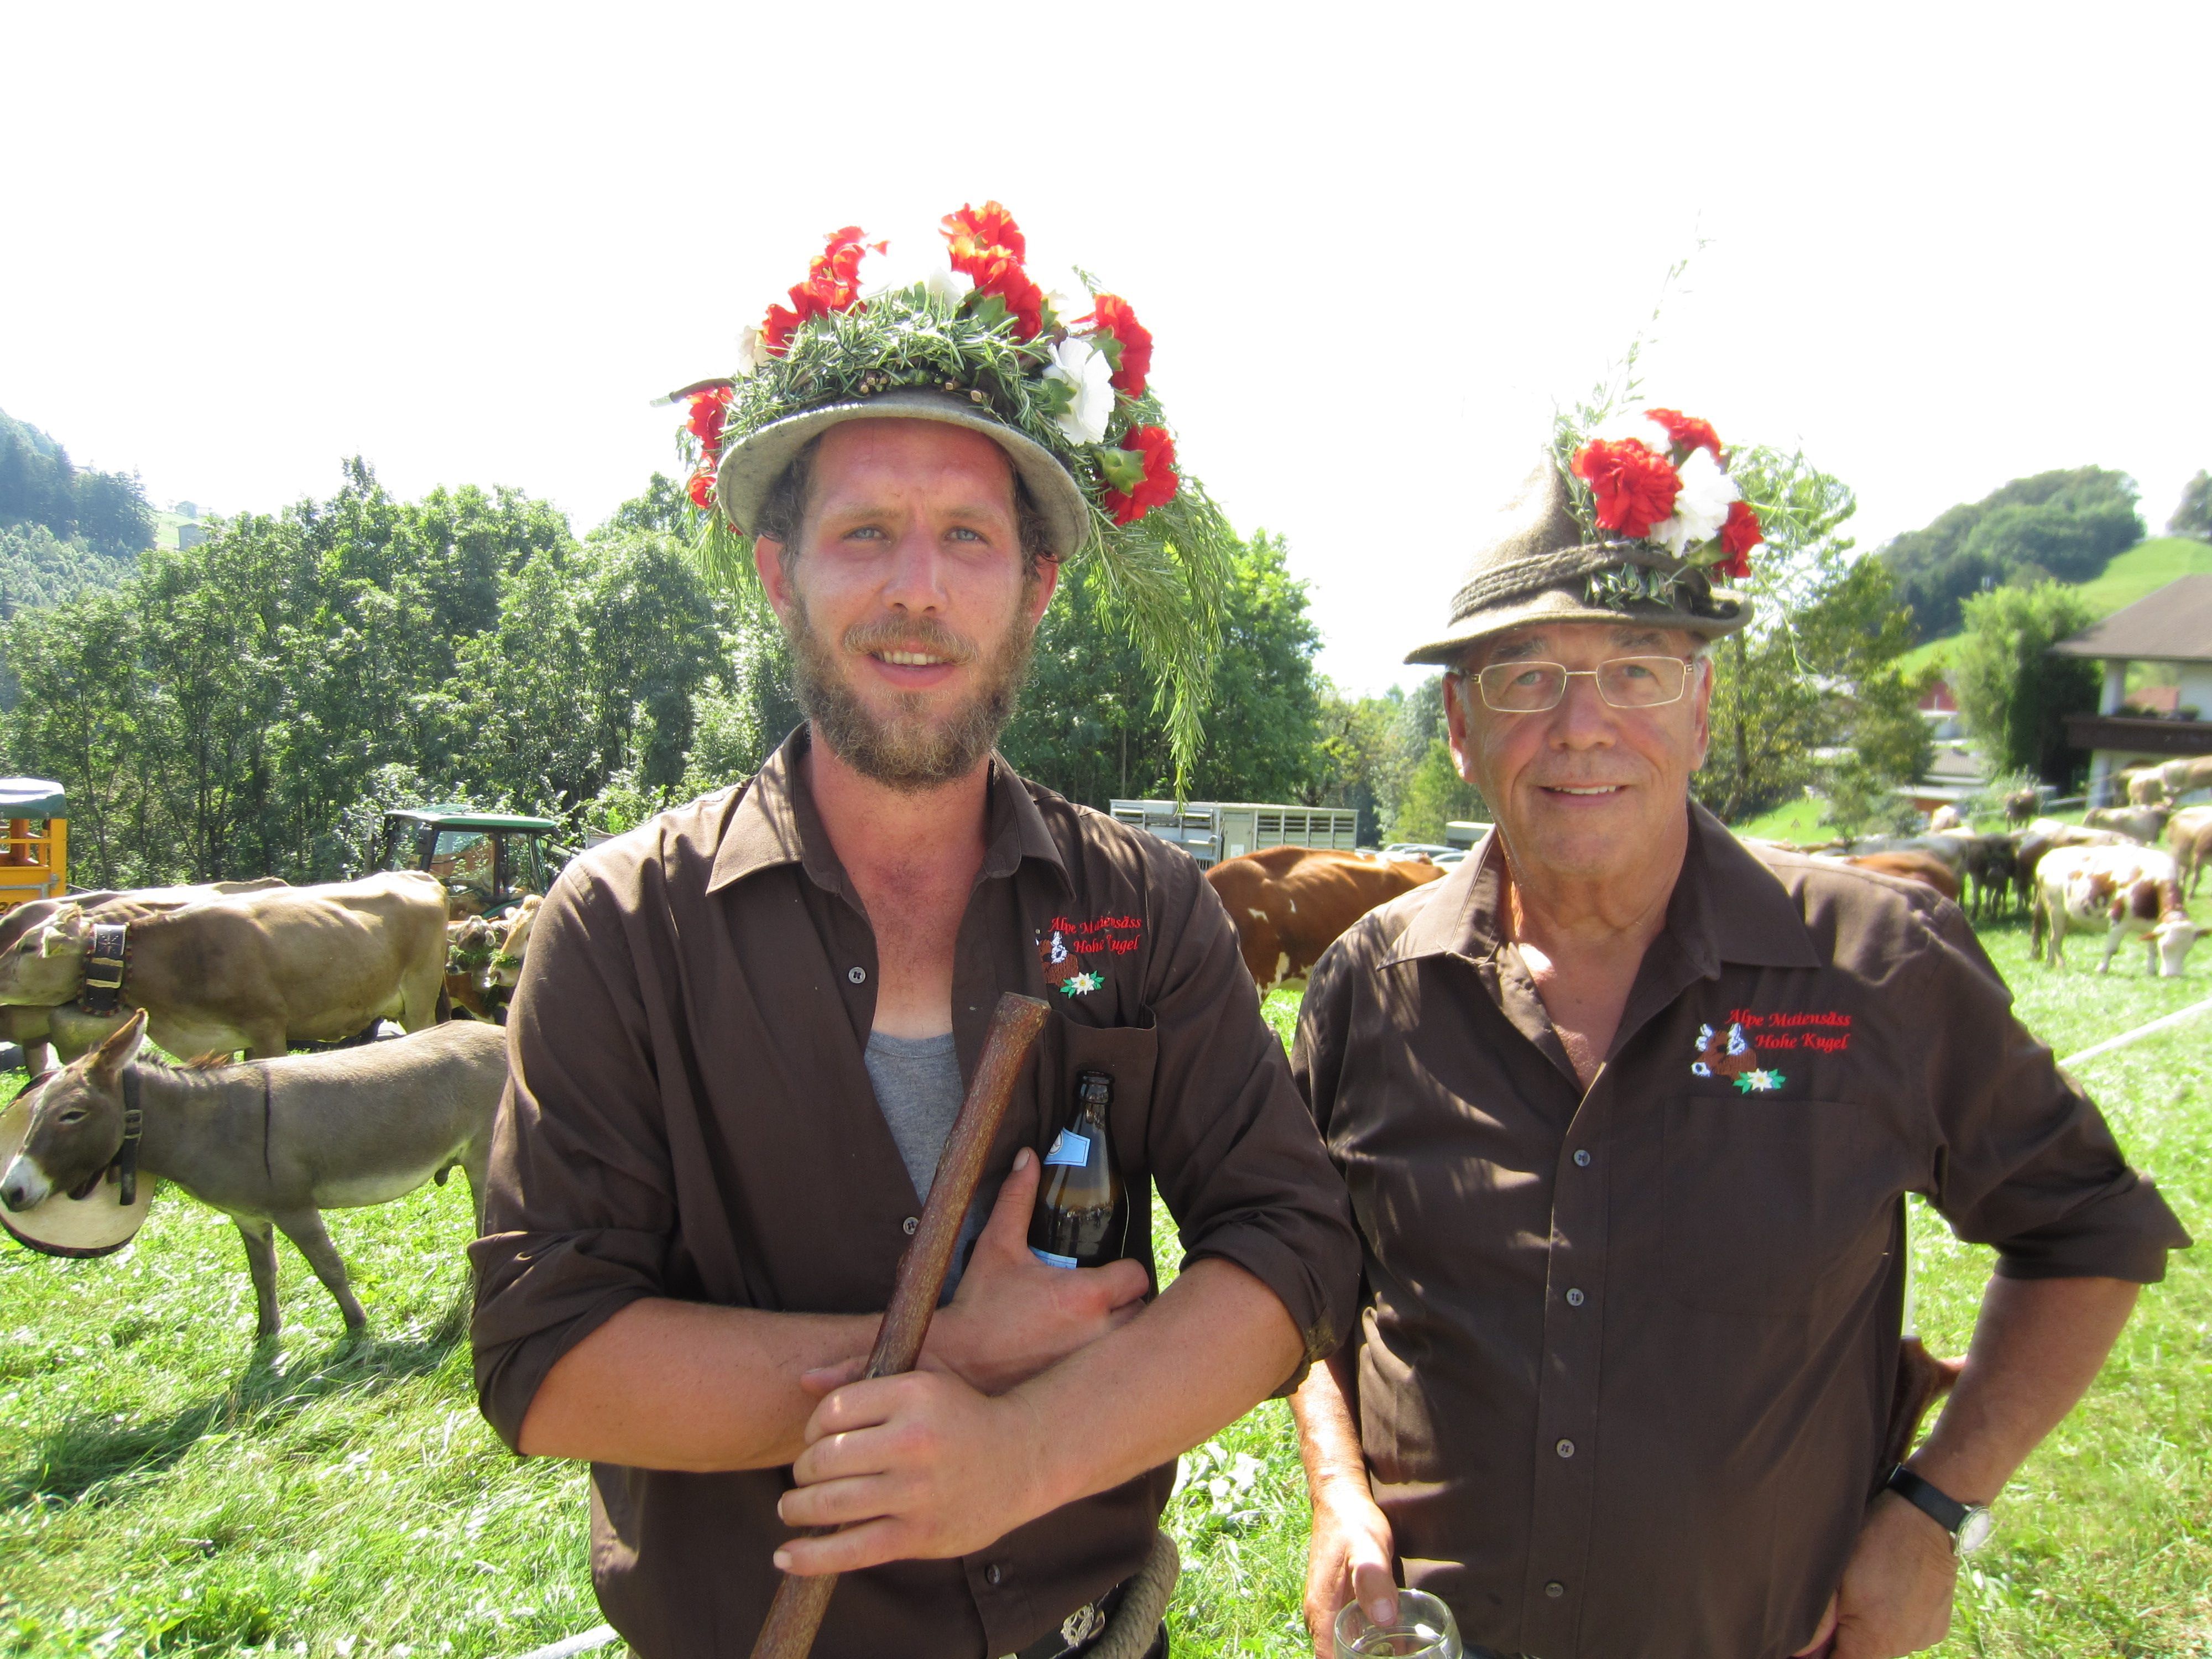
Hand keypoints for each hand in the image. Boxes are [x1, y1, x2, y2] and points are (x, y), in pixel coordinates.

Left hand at [775, 1367, 1048, 1574]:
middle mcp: (914, 1441)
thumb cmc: (961, 1415)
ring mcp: (917, 1492)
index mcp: (913, 1395)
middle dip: (801, 1470)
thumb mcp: (923, 1377)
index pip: (832, 1411)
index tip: (816, 1439)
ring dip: (796, 1508)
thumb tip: (804, 1381)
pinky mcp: (920, 1534)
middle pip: (825, 1457)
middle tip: (803, 1476)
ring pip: (830, 1503)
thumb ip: (862, 1373)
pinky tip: (784, 1557)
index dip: (812, 1427)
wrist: (1023, 1458)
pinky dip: (811, 1557)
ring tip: (791, 1507)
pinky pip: (852, 1550)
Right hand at [805, 1150, 1149, 1398]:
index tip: (1110, 1275)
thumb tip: (1028, 1157)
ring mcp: (1092, 1366)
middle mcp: (1098, 1333)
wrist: (955, 1363)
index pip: (1137, 1276)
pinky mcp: (1082, 1390)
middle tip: (1109, 1302)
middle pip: (1146, 1313)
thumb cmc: (979, 1306)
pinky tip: (1089, 1358)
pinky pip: (1114, 1375)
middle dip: (1131, 1306)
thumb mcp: (997, 1248)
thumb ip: (1017, 1199)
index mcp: (1085, 1296)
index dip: (1126, 1274)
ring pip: (1134, 1346)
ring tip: (1103, 1328)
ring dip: (1125, 1335)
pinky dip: (1109, 1367)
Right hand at [1302, 1474, 1397, 1658]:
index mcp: (1323, 1614)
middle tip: (1398, 1656)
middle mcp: (1322, 1619)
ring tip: (1400, 1652)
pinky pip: (1351, 1635)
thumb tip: (1384, 1618)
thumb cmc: (1353, 1524)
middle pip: (1337, 1658)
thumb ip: (1372, 1580)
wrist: (1342, 1500)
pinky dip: (1369, 1645)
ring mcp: (1330, 1612)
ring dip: (1366, 1654)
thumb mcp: (1367, 1548)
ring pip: (1345, 1649)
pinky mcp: (1341, 1604)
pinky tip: (1395, 1643)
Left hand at [1795, 1493, 1958, 1657]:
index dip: (1820, 1655)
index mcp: (1874, 1641)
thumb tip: (1800, 1652)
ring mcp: (1924, 1637)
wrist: (1926, 1516)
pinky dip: (1894, 1619)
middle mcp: (1904, 1646)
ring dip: (1870, 1627)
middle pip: (1863, 1654)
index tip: (1812, 1641)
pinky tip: (1889, 1590)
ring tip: (1867, 1589)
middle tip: (1839, 1602)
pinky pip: (1907, 1632)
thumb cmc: (1875, 1542)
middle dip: (1844, 1637)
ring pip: (1885, 1643)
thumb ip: (1819, 1622)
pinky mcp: (1938, 1625)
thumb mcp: (1835, 1578)